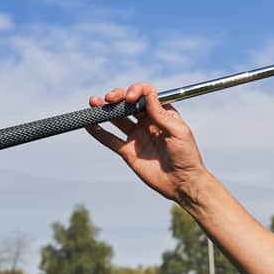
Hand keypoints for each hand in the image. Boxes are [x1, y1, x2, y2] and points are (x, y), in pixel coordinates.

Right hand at [85, 83, 206, 201]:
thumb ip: (161, 114)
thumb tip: (148, 93)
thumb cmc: (186, 155)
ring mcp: (136, 136)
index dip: (137, 91)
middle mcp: (148, 122)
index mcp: (162, 113)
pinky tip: (87, 123)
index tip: (131, 97)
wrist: (182, 182)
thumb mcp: (178, 131)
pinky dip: (98, 131)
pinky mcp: (127, 151)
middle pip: (128, 103)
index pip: (146, 94)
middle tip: (109, 98)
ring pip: (117, 118)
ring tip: (93, 102)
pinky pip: (110, 139)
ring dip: (104, 109)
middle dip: (118, 96)